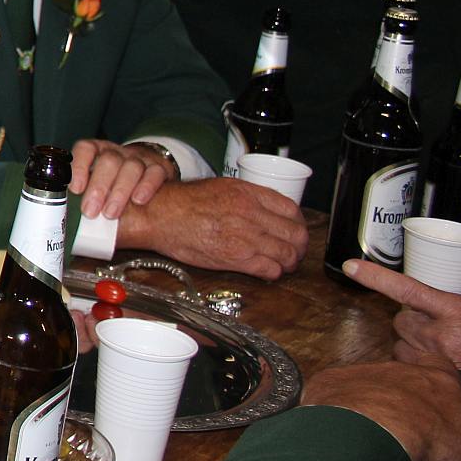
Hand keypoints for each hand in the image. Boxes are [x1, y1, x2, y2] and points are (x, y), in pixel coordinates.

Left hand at [70, 138, 173, 219]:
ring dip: (119, 191)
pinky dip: (146, 187)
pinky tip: (138, 201)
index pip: (86, 148)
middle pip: (108, 161)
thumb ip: (85, 195)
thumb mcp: (97, 183)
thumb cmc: (114, 182)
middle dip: (98, 187)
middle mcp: (118, 152)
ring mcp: (139, 158)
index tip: (75, 189)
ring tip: (110, 214)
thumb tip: (69, 222)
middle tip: (90, 212)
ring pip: (131, 167)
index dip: (79, 166)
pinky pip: (155, 173)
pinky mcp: (159, 168)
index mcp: (98, 152)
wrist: (148, 171)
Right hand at [116, 175, 306, 278]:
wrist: (161, 215)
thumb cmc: (184, 202)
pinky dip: (274, 273)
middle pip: (296, 234)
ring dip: (289, 262)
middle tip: (294, 250)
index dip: (298, 223)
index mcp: (248, 194)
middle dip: (299, 245)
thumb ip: (248, 197)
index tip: (295, 230)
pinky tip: (267, 271)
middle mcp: (251, 214)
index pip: (292, 210)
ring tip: (283, 264)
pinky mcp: (236, 258)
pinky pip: (270, 270)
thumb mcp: (221, 187)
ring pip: (287, 254)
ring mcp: (246, 237)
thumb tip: (266, 208)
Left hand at [304, 360, 460, 460]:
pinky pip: (331, 395)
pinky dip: (333, 412)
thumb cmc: (433, 441)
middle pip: (397, 378)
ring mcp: (359, 372)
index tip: (429, 395)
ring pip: (362, 386)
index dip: (434, 377)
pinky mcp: (327, 383)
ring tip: (365, 438)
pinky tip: (337, 434)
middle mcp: (398, 369)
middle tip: (396, 431)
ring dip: (363, 407)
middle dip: (396, 400)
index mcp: (439, 379)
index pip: (439, 365)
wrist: (375, 436)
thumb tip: (457, 436)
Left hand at [344, 258, 460, 371]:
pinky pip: (407, 364)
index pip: (407, 290)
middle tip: (435, 330)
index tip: (351, 267)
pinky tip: (428, 363)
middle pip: (402, 322)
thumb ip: (445, 308)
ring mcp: (436, 357)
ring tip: (437, 350)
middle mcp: (441, 333)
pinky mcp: (437, 374)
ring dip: (412, 346)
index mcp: (455, 311)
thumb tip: (416, 304)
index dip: (377, 278)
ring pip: (402, 346)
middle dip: (412, 324)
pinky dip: (411, 362)